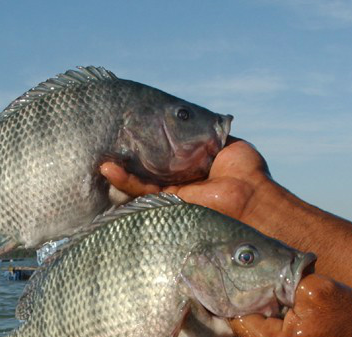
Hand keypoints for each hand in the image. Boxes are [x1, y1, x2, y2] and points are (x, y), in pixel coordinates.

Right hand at [100, 138, 274, 221]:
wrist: (252, 195)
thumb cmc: (246, 171)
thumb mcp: (223, 141)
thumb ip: (202, 134)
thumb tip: (188, 118)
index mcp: (191, 165)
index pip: (162, 154)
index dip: (145, 143)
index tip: (129, 129)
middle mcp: (178, 180)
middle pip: (145, 168)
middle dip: (126, 157)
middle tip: (107, 141)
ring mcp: (171, 193)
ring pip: (138, 182)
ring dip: (118, 170)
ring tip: (100, 158)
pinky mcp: (168, 202)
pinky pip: (142, 191)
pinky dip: (124, 180)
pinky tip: (108, 168)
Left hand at [223, 275, 351, 336]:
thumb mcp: (318, 290)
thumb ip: (280, 278)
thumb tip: (255, 269)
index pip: (232, 315)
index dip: (232, 293)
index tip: (232, 276)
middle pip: (231, 333)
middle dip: (234, 309)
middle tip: (237, 287)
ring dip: (246, 323)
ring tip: (254, 301)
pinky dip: (257, 336)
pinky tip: (268, 318)